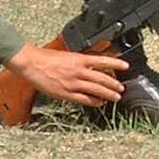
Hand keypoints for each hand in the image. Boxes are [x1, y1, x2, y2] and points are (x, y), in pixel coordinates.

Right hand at [6, 42, 125, 105]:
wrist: (33, 64)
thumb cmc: (46, 58)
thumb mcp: (67, 55)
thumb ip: (79, 61)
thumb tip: (90, 65)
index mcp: (79, 59)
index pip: (102, 61)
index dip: (116, 64)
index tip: (125, 66)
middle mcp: (79, 71)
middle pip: (102, 78)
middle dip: (114, 84)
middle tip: (121, 88)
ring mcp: (73, 83)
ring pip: (96, 90)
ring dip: (108, 94)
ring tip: (116, 96)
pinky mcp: (66, 93)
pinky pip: (84, 99)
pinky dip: (94, 101)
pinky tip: (99, 103)